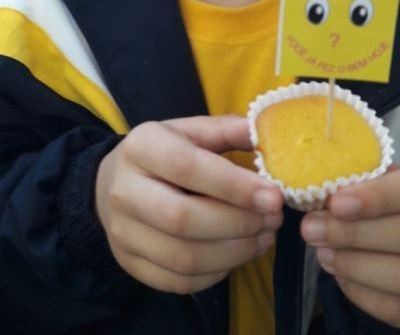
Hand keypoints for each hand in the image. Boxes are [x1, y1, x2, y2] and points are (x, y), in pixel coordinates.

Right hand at [96, 115, 282, 293]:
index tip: (274, 196)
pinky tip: (238, 254)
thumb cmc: (165, 152)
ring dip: (234, 253)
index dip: (234, 186)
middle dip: (238, 223)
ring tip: (265, 237)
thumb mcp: (191, 130)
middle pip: (182, 218)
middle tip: (274, 219)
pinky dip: (216, 273)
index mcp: (142, 146)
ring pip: (183, 257)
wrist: (114, 182)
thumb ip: (227, 130)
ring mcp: (122, 232)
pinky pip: (178, 281)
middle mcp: (124, 190)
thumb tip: (267, 133)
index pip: (186, 167)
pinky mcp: (129, 263)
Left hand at [302, 162, 399, 331]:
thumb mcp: (397, 180)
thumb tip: (328, 189)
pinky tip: (341, 275)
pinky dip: (364, 295)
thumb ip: (370, 181)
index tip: (336, 203)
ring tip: (322, 252)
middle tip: (312, 229)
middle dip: (354, 233)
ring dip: (356, 266)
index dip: (378, 197)